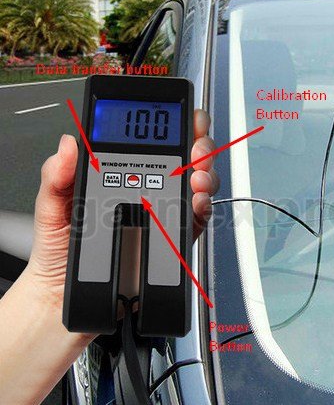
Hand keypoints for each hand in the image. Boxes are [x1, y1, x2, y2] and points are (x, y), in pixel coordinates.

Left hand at [26, 108, 217, 311]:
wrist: (66, 291)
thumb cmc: (59, 247)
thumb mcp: (52, 205)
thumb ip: (57, 175)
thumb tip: (69, 145)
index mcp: (122, 172)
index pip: (152, 141)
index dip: (171, 125)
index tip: (180, 120)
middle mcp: (149, 187)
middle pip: (186, 156)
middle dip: (200, 144)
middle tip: (195, 149)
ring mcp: (164, 210)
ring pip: (198, 181)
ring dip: (205, 172)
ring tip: (196, 176)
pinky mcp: (174, 235)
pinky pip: (197, 216)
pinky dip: (204, 205)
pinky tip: (196, 200)